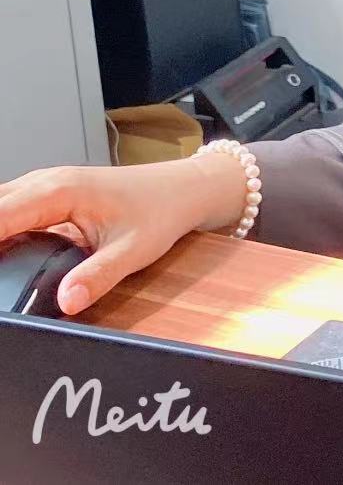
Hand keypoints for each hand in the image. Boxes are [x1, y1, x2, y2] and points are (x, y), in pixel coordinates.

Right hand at [0, 156, 246, 315]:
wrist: (182, 189)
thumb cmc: (162, 211)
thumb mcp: (134, 250)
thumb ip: (98, 276)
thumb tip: (67, 302)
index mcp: (59, 192)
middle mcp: (46, 182)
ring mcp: (45, 186)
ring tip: (0, 268)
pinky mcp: (47, 196)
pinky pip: (9, 209)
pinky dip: (1, 228)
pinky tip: (4, 256)